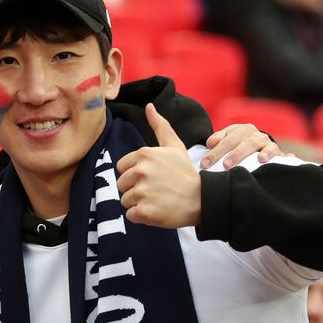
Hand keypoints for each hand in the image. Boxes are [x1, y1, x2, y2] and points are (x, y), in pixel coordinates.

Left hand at [116, 103, 202, 227]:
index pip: (121, 168)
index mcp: (144, 154)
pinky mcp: (143, 211)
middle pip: (121, 185)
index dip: (135, 175)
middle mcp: (140, 171)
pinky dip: (141, 216)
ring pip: (125, 201)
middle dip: (135, 190)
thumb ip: (160, 126)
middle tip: (156, 190)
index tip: (153, 177)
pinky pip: (130, 216)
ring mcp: (142, 192)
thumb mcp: (174, 146)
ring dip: (139, 203)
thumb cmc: (185, 173)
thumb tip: (149, 106)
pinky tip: (157, 210)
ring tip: (157, 200)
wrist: (201, 198)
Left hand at [201, 124, 282, 168]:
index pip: (228, 140)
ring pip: (267, 147)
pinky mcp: (278, 154)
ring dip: (265, 153)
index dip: (216, 152)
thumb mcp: (225, 138)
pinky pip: (283, 155)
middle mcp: (257, 135)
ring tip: (261, 159)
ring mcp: (268, 144)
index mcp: (242, 130)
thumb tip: (210, 143)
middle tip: (226, 166)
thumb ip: (217, 139)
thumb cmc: (235, 143)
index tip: (205, 164)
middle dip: (236, 155)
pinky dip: (287, 157)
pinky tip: (289, 158)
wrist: (254, 142)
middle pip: (247, 144)